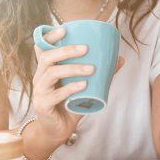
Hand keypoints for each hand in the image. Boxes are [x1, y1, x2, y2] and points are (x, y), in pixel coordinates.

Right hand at [31, 27, 123, 145]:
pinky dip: (70, 88)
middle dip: (66, 50)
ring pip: (51, 73)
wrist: (57, 131)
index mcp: (47, 69)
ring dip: (72, 69)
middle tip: (85, 49)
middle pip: (47, 57)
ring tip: (91, 69)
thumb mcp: (85, 87)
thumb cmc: (70, 105)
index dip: (50, 37)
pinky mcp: (43, 105)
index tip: (64, 29)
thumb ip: (100, 73)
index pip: (42, 48)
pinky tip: (83, 85)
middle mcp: (40, 78)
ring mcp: (40, 91)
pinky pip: (55, 94)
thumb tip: (119, 58)